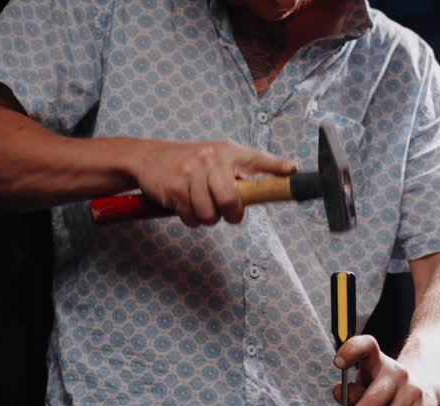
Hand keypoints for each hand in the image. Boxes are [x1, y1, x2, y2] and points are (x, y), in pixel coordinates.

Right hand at [133, 139, 295, 226]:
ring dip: (207, 218)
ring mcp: (192, 173)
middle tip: (227, 213)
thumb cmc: (189, 163)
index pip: (257, 159)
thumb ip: (238, 174)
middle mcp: (211, 159)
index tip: (291, 171)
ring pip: (210, 214)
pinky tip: (185, 204)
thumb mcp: (215, 160)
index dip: (275, 166)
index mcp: (228, 152)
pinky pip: (192, 218)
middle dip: (231, 214)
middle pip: (232, 200)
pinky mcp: (176, 188)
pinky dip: (191, 219)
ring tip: (200, 205)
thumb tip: (264, 194)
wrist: (148, 158)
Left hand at [330, 335, 439, 405]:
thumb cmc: (385, 385)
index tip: (337, 362)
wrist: (425, 384)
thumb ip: (351, 389)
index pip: (366, 346)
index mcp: (380, 361)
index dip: (352, 351)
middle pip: (373, 399)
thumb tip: (338, 394)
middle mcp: (399, 374)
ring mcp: (413, 393)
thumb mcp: (367, 380)